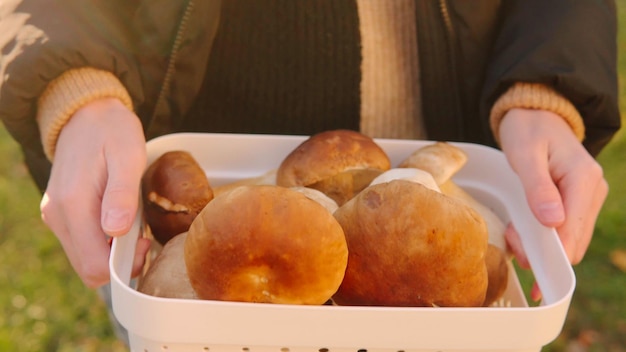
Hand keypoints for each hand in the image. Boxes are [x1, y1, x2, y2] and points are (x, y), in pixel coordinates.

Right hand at [40, 98, 150, 287]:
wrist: (87, 112)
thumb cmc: (113, 131)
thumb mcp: (127, 155)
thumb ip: (121, 194)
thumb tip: (115, 231)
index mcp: (73, 205)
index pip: (94, 266)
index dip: (123, 265)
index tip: (143, 241)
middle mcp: (58, 216)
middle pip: (89, 268)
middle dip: (119, 263)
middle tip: (142, 236)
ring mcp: (56, 216)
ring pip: (85, 257)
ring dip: (112, 252)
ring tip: (133, 224)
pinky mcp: (60, 213)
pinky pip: (83, 242)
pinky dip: (104, 242)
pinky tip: (120, 220)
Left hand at [498, 108, 607, 298]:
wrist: (536, 113)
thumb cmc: (528, 129)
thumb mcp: (525, 154)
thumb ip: (538, 188)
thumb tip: (552, 222)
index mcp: (584, 179)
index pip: (572, 231)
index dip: (550, 255)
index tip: (525, 263)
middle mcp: (593, 190)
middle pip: (574, 242)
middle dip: (542, 251)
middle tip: (511, 242)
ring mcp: (588, 197)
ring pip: (569, 239)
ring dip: (541, 245)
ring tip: (513, 233)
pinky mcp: (578, 200)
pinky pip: (564, 228)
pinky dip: (543, 235)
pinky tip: (521, 228)